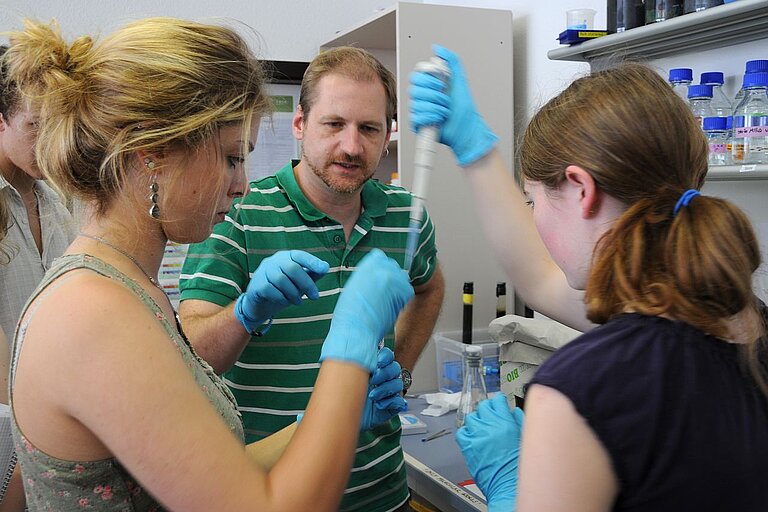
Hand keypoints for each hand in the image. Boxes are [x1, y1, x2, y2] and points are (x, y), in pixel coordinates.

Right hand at [235, 250, 328, 333]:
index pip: (300, 255)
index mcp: (286, 257)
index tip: (324, 269)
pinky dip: (281, 298)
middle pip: (292, 268)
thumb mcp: (300, 282)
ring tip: (298, 302)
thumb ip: (312, 274)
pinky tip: (285, 302)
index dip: (312, 261)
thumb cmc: (284, 290)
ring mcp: (263, 272)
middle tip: (315, 297)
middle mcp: (274, 261)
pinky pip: (270, 290)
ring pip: (281, 280)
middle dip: (306, 284)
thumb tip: (326, 267)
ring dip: (293, 293)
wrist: (261, 304)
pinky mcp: (256, 285)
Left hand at [298, 348, 406, 429]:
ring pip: (397, 382)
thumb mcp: (331, 399)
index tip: (374, 362)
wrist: (349, 424)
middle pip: (393, 367)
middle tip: (372, 381)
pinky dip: (392, 403)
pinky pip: (399, 401)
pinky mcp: (390, 407)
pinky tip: (382, 406)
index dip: (383, 357)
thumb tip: (297, 416)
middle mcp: (380, 379)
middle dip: (384, 373)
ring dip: (387, 388)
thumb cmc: (343, 406)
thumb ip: (319, 401)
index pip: (384, 356)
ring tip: (374, 396)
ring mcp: (387, 392)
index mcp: (368, 370)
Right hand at [320, 249, 413, 371]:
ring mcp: (393, 277)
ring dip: (397, 291)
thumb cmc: (351, 314)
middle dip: (391, 281)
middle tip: (381, 297)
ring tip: (383, 304)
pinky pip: (408, 293)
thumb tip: (379, 278)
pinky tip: (389, 308)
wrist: (355, 329)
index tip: (379, 282)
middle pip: (394, 268)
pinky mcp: (402, 290)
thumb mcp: (354, 286)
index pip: (381, 258)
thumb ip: (367, 277)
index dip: (381, 271)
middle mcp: (380, 266)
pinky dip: (401, 301)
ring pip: (402, 280)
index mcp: (366, 264)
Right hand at [409, 44, 497, 166]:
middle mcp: (423, 96)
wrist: (466, 128)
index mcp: (429, 85)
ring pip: (416, 104)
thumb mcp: (460, 78)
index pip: (417, 75)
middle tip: (445, 98)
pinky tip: (439, 119)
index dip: (429, 79)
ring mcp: (419, 110)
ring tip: (445, 110)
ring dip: (436, 107)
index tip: (441, 82)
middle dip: (434, 94)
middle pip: (414, 89)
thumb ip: (450, 60)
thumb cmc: (464, 107)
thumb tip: (438, 48)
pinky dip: (432, 117)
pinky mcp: (418, 123)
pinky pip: (417, 117)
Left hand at [455, 394, 522, 511]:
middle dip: (487, 410)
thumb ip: (519, 421)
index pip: (498, 400)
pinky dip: (466, 433)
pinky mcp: (468, 447)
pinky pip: (461, 432)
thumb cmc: (520, 467)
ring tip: (482, 430)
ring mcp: (477, 435)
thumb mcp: (526, 438)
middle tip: (491, 417)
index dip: (499, 402)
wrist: (509, 486)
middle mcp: (490, 426)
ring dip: (477, 421)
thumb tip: (513, 413)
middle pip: (483, 406)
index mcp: (506, 422)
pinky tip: (472, 438)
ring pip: (471, 418)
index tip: (499, 404)